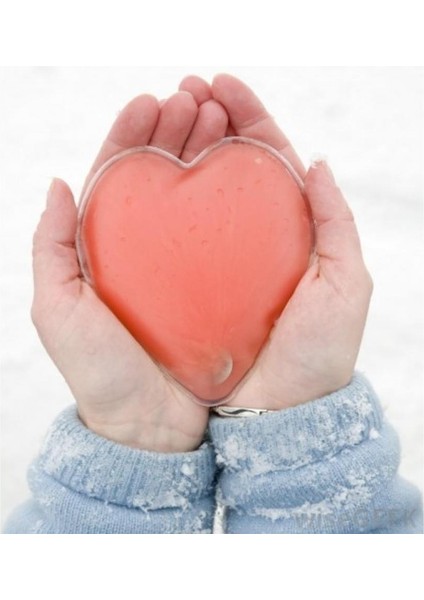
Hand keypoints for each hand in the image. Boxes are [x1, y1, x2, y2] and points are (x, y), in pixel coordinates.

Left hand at [31, 89, 229, 450]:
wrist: (150, 427)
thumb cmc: (102, 374)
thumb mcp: (58, 311)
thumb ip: (50, 248)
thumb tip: (58, 183)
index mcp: (105, 249)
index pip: (115, 177)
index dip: (130, 135)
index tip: (151, 103)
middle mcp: (145, 250)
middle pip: (158, 176)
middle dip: (175, 130)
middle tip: (196, 100)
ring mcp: (183, 265)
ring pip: (194, 193)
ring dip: (206, 151)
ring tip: (222, 118)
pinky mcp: (217, 283)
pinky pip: (226, 231)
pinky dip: (233, 195)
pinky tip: (244, 169)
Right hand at [180, 74, 372, 408]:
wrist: (278, 412)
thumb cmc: (316, 354)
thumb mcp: (345, 282)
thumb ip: (335, 220)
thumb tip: (316, 161)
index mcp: (286, 229)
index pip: (266, 157)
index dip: (246, 116)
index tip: (221, 85)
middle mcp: (244, 237)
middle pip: (224, 163)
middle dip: (204, 120)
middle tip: (183, 91)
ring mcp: (210, 258)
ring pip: (190, 188)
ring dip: (175, 146)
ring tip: (159, 114)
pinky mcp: (181, 281)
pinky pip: (161, 230)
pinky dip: (152, 196)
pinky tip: (141, 171)